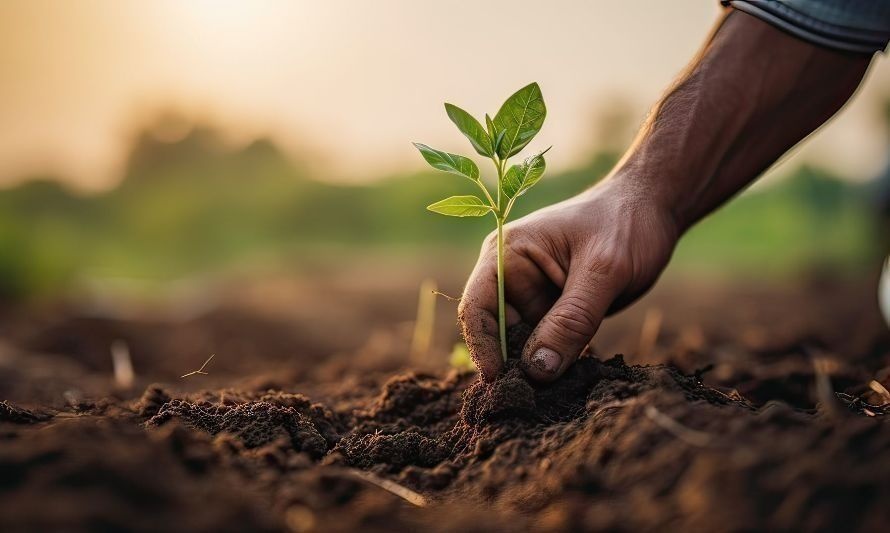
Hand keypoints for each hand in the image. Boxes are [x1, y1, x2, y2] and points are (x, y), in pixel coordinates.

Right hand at [459, 174, 677, 381]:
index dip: (482, 347)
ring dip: (536, 371)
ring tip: (552, 399)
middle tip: (530, 403)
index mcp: (507, 255)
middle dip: (511, 367)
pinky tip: (569, 385)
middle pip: (497, 333)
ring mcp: (533, 297)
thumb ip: (571, 320)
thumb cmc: (625, 224)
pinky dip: (556, 365)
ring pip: (523, 346)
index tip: (500, 383)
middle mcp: (512, 278)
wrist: (653, 209)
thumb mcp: (604, 271)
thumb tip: (537, 371)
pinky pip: (548, 347)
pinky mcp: (556, 313)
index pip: (477, 307)